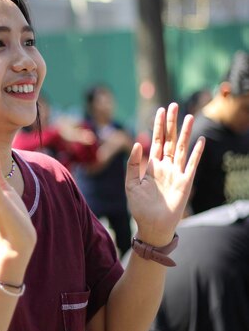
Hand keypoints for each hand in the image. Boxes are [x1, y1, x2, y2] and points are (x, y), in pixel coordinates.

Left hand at [125, 103, 203, 245]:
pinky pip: (192, 163)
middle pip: (170, 139)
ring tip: (189, 116)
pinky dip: (196, 152)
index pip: (156, 141)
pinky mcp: (186, 182)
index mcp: (151, 166)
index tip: (160, 110)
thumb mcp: (131, 184)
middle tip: (173, 105)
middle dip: (171, 123)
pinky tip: (200, 139)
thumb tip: (138, 143)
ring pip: (182, 147)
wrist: (152, 225)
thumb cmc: (139, 207)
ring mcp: (177, 173)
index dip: (158, 126)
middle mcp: (165, 166)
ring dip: (185, 132)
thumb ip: (133, 164)